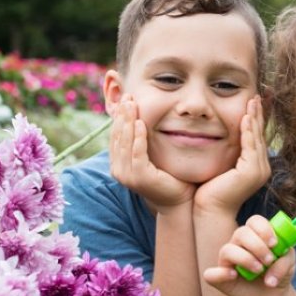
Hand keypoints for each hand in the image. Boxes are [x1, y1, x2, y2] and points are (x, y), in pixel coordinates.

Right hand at [109, 94, 194, 208]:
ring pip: (125, 142)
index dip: (120, 117)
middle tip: (128, 96)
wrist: (179, 199)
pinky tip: (142, 123)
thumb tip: (141, 119)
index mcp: (118, 164)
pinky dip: (138, 137)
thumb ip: (143, 141)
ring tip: (132, 104)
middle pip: (118, 136)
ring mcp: (127, 175)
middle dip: (122, 115)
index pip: (116, 135)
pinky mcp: (139, 177)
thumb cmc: (168, 176)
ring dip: (128, 121)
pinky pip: (137, 152)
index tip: (126, 99)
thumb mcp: (152, 155)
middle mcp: (118, 170)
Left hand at [194, 97, 269, 214]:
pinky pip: (250, 146)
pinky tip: (245, 117)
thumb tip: (219, 135)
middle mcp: (261, 168)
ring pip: (256, 138)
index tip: (251, 103)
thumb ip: (226, 153)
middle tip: (256, 96)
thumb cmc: (209, 191)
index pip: (255, 138)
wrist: (209, 210)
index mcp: (255, 166)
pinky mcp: (251, 171)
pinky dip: (248, 131)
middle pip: (259, 135)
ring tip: (253, 101)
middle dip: (257, 114)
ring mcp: (258, 170)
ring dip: (254, 118)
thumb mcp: (220, 166)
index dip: (254, 120)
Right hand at [202, 215, 295, 295]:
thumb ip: (284, 261)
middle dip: (257, 246)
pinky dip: (221, 274)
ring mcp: (228, 261)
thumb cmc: (279, 273)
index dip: (264, 229)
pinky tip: (234, 276)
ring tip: (259, 270)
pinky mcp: (220, 279)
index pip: (254, 221)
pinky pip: (210, 274)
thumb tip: (268, 274)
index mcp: (255, 235)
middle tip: (269, 260)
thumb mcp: (289, 263)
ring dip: (245, 259)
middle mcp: (239, 244)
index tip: (274, 244)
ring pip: (227, 250)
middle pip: (241, 233)